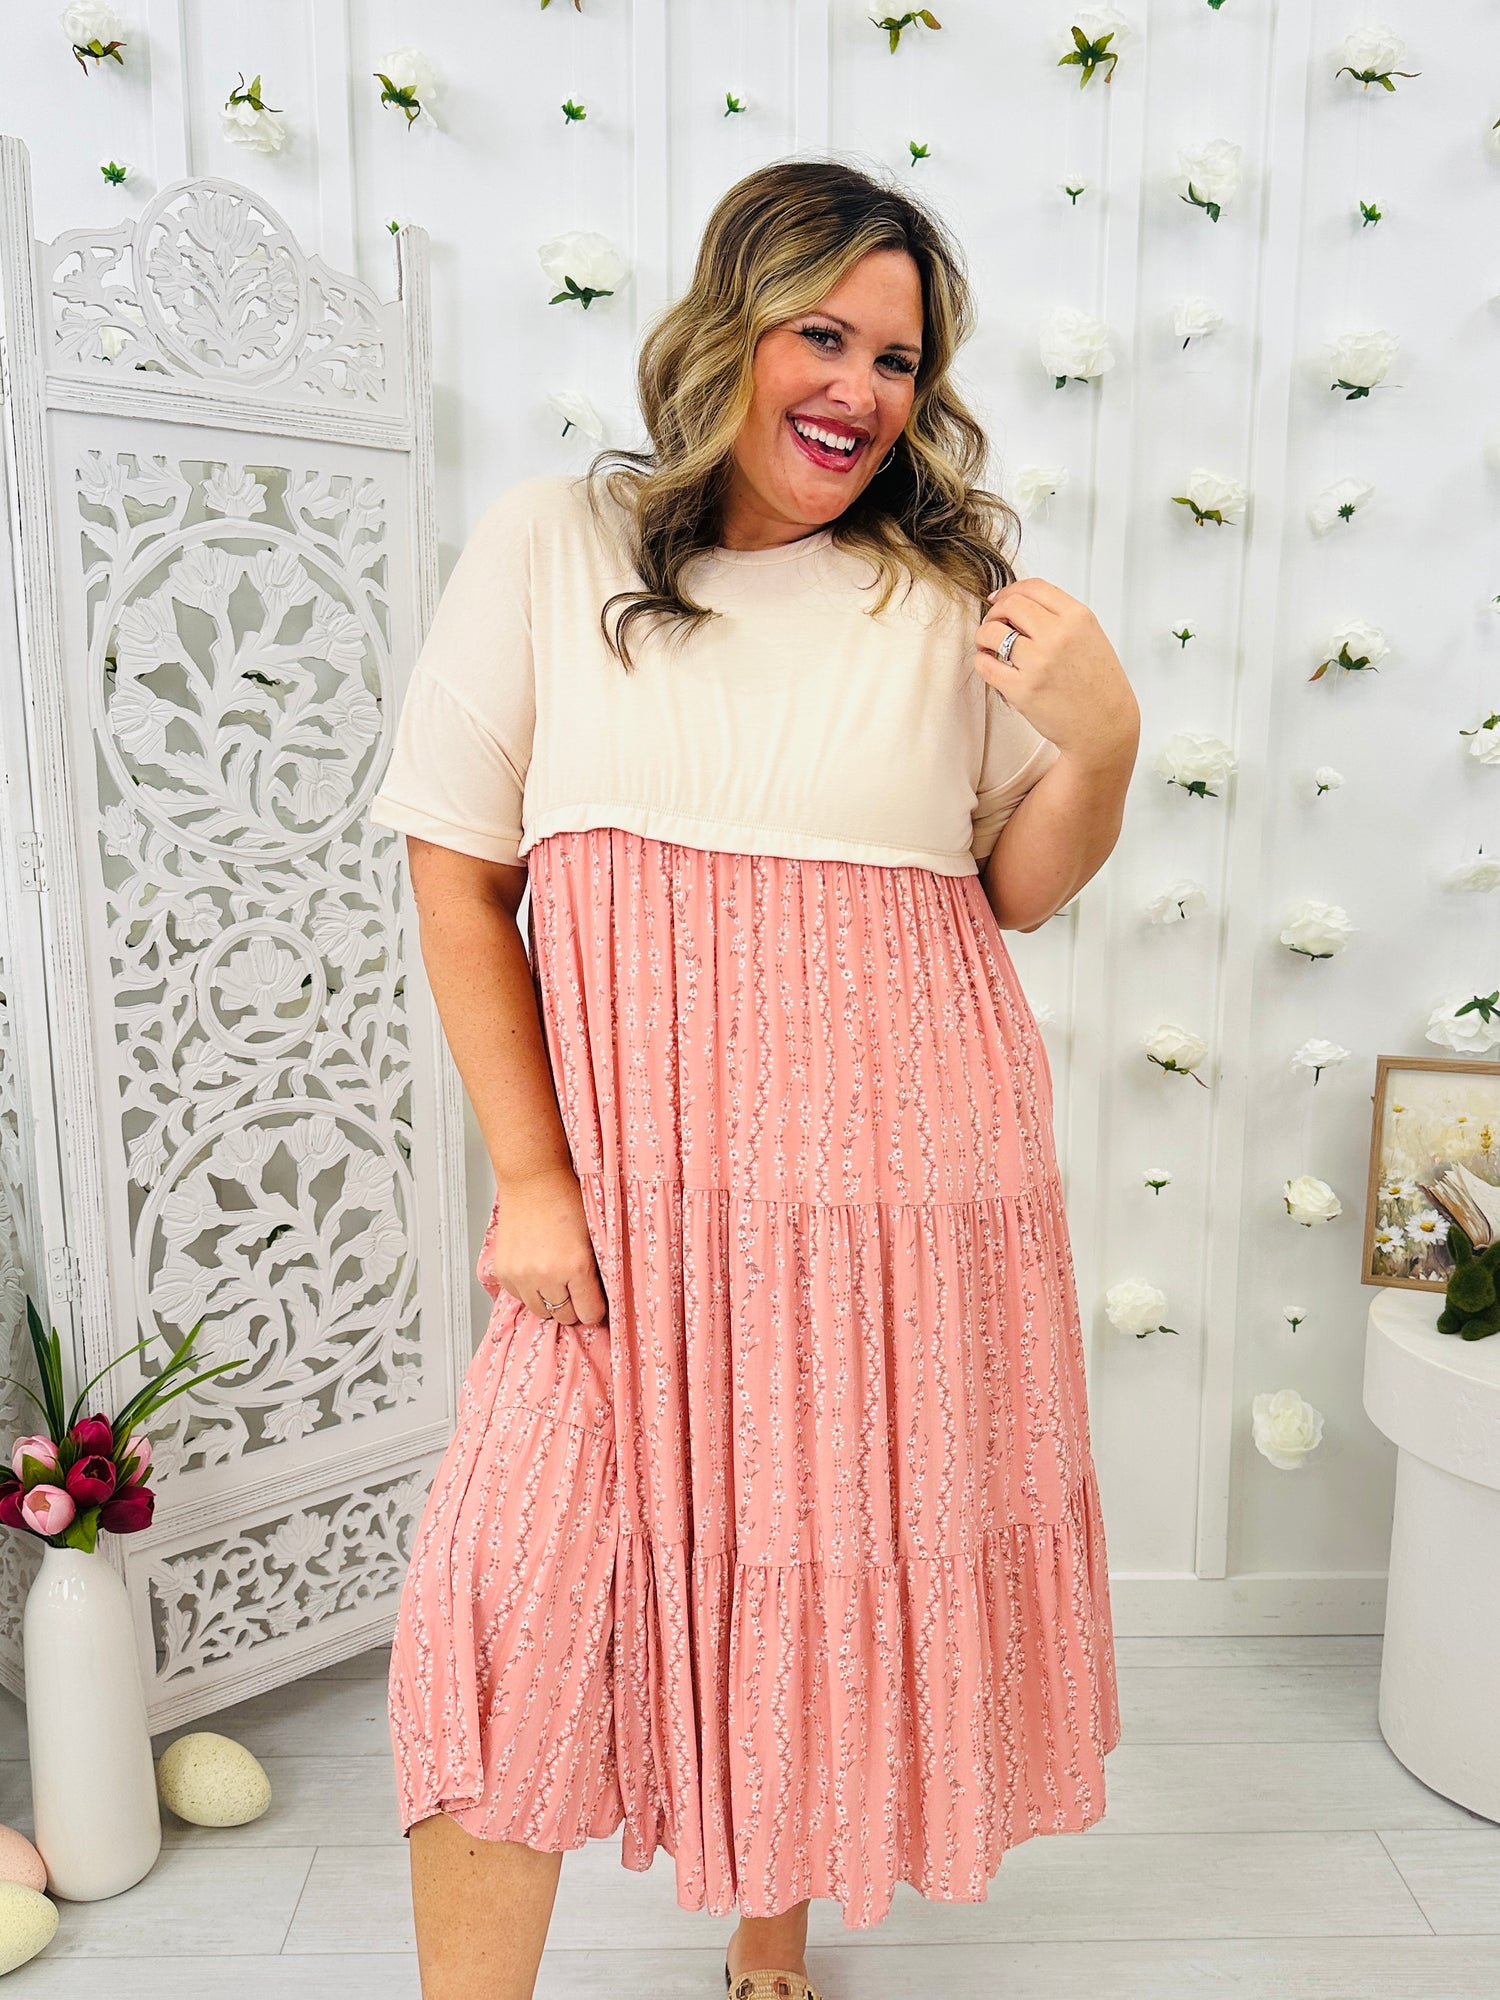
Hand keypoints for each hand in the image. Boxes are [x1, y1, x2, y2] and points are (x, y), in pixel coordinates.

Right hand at [489, 1166, 609, 1325]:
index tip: (595, 1301)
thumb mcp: (594, 1237)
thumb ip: (598, 1271)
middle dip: (574, 1305)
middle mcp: (547, 1275)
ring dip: (551, 1300)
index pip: (589, 1313)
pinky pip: (520, 1298)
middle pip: (565, 1316)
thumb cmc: (566, 1200)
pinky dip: (530, 1290)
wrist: (533, 1180)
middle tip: (576, 1288)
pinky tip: (538, 1270)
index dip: (595, 1308)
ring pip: (541, 1311)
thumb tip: (601, 1298)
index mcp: (575, 1266)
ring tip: (556, 1278)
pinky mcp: (505, 1273)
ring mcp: (522, 1276)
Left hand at [974, 576, 1136, 765]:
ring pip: (991, 632)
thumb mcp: (1090, 636)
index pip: (1033, 587)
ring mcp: (1039, 663)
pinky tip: (992, 665)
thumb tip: (1019, 603)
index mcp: (1078, 618)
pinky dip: (982, 661)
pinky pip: (985, 665)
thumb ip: (1059, 617)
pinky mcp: (1022, 690)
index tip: (1001, 599)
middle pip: (1010, 605)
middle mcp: (1058, 636)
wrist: (1105, 726)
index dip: (1010, 590)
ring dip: (984, 636)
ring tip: (989, 645)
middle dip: (995, 612)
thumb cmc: (1099, 685)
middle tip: (994, 624)